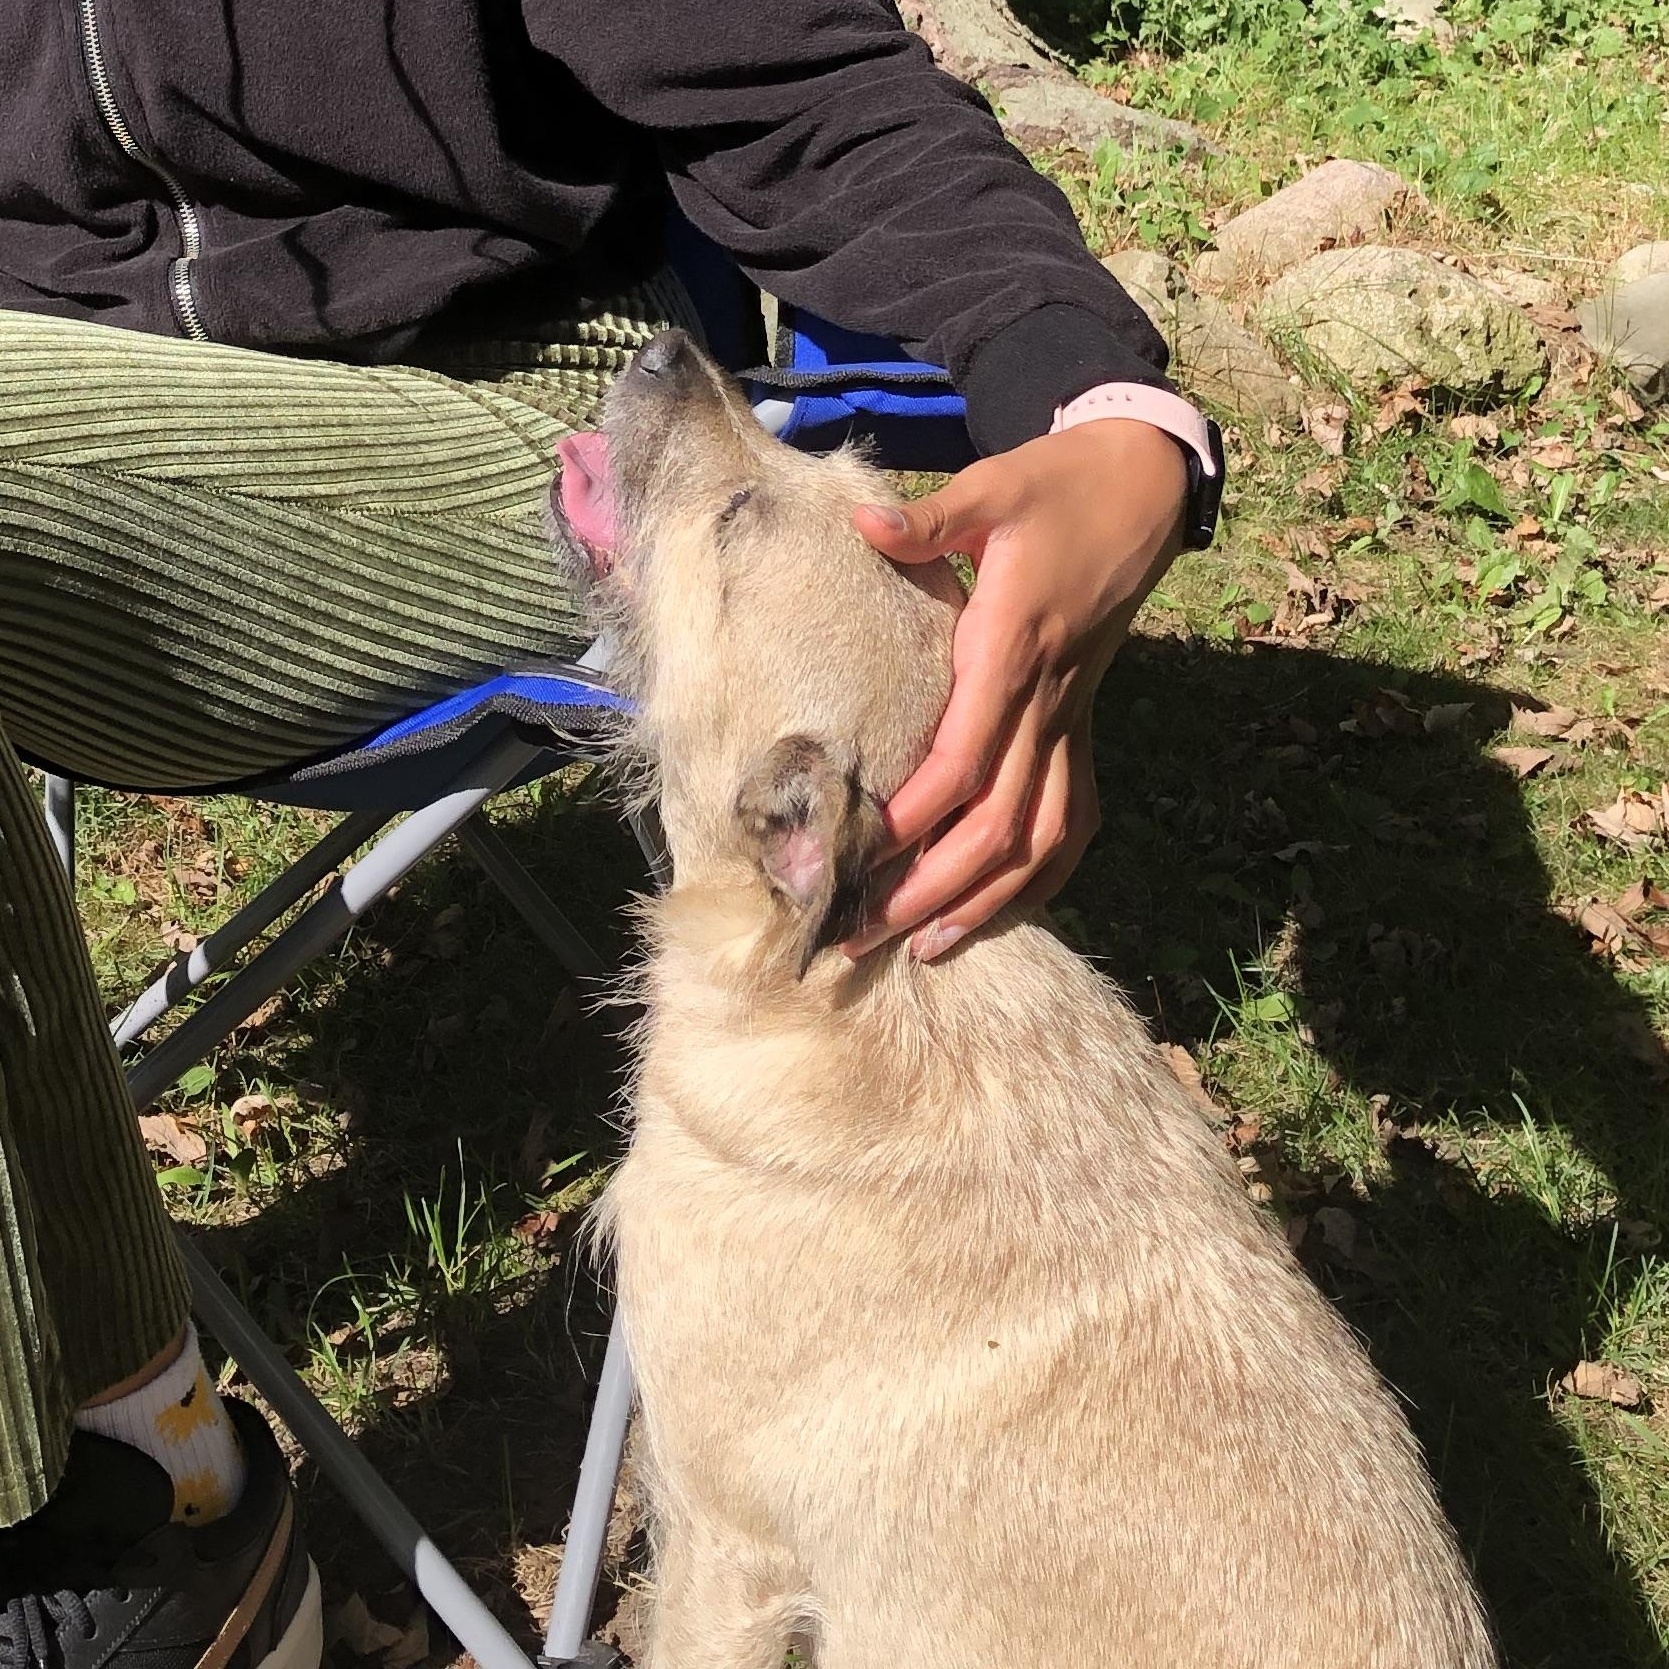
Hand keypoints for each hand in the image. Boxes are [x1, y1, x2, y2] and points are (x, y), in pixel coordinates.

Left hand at [844, 418, 1188, 960]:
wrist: (1140, 493)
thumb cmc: (1055, 491)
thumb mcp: (994, 487)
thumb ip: (928, 518)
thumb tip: (863, 523)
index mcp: (1014, 647)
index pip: (966, 755)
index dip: (915, 813)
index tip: (860, 855)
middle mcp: (1048, 701)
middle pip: (996, 821)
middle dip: (931, 886)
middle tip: (863, 932)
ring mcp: (1073, 722)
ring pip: (1040, 837)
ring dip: (985, 900)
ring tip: (925, 947)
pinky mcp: (1084, 730)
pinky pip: (1074, 820)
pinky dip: (1042, 876)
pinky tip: (1002, 912)